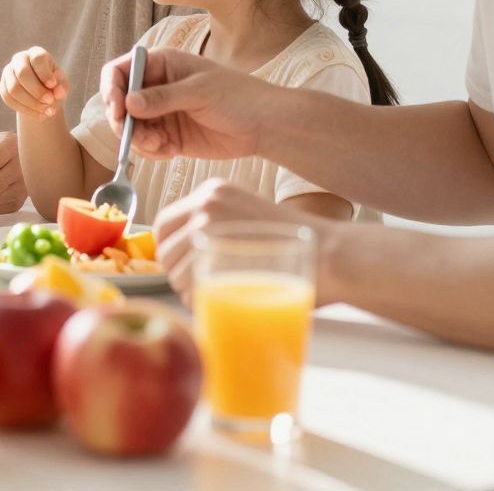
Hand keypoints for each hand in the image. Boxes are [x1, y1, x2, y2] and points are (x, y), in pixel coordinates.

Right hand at [0, 47, 67, 118]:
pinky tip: (39, 115)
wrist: (42, 94)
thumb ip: (61, 87)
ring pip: (13, 89)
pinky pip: (9, 99)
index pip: (37, 59)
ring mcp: (8, 72)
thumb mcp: (62, 85)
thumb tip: (58, 92)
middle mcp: (19, 59)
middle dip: (36, 90)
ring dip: (31, 103)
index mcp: (36, 53)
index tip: (53, 85)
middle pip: (22, 73)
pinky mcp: (3, 86)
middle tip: (50, 102)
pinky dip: (25, 110)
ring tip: (46, 112)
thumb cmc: (54, 85)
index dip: (44, 73)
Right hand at [101, 47, 276, 161]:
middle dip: (123, 122)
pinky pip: (146, 146)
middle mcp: (156, 87)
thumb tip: (129, 103)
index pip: (120, 72)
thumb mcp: (200, 92)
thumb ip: (163, 98)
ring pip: (130, 128)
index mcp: (161, 64)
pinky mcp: (169, 136)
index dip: (111, 90)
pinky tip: (171, 152)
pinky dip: (151, 151)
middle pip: (120, 103)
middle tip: (139, 137)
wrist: (264, 125)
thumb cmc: (237, 97)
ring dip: (138, 140)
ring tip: (161, 146)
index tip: (117, 112)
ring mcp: (161, 113)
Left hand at [155, 177, 313, 300]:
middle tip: (201, 285)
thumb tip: (190, 258)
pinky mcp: (217, 252)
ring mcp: (209, 225)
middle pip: (165, 249)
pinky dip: (198, 301)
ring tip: (217, 293)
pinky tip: (222, 301)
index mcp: (212, 192)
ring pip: (173, 270)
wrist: (328, 253)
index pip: (165, 223)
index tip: (182, 265)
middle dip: (177, 273)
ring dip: (187, 289)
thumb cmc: (296, 245)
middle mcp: (205, 202)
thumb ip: (218, 228)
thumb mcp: (249, 219)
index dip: (170, 251)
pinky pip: (189, 287)